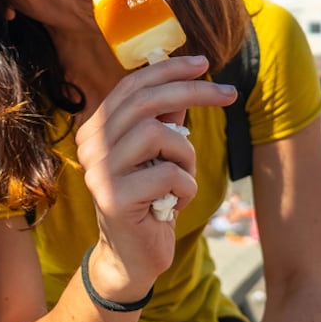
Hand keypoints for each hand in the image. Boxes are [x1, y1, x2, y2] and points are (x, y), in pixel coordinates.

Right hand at [75, 55, 236, 298]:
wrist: (132, 257)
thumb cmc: (149, 201)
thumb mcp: (157, 155)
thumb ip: (162, 119)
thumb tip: (185, 79)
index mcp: (96, 129)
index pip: (132, 86)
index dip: (169, 70)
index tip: (204, 63)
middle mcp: (90, 145)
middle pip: (146, 101)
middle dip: (194, 92)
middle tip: (229, 93)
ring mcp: (99, 171)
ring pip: (158, 134)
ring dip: (186, 154)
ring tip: (183, 178)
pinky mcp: (115, 198)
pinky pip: (169, 175)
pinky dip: (186, 188)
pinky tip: (174, 205)